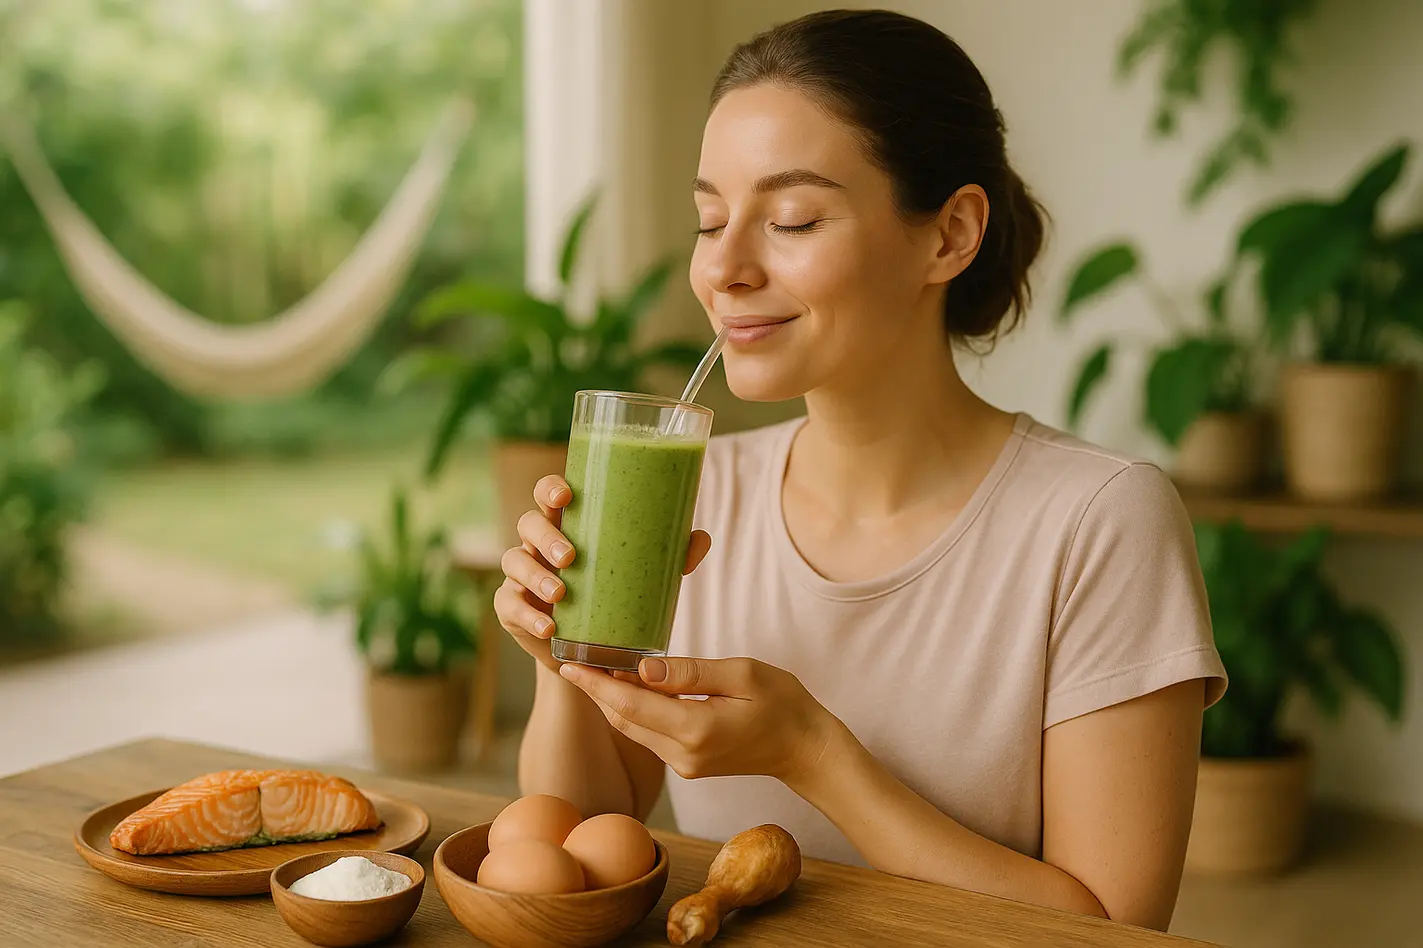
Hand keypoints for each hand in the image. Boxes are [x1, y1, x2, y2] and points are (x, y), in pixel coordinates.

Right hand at [493, 474, 713, 672]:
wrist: (588, 654)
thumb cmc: (614, 597)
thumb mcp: (642, 575)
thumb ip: (671, 556)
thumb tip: (701, 537)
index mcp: (567, 525)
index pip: (548, 494)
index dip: (550, 488)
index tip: (566, 495)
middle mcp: (538, 545)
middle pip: (528, 523)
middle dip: (546, 536)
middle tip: (571, 556)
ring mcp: (521, 576)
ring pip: (514, 561)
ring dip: (536, 576)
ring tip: (561, 594)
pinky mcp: (511, 609)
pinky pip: (509, 605)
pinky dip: (527, 616)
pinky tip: (548, 628)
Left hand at [557, 656, 837, 784]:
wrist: (806, 750)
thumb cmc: (783, 704)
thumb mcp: (741, 674)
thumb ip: (689, 672)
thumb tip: (642, 669)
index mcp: (696, 729)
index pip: (631, 704)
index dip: (596, 684)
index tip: (568, 665)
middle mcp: (683, 755)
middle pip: (624, 719)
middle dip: (596, 690)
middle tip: (572, 657)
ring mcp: (683, 765)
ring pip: (633, 728)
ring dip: (612, 700)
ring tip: (592, 666)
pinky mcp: (687, 765)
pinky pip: (649, 735)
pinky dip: (632, 711)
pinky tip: (626, 686)